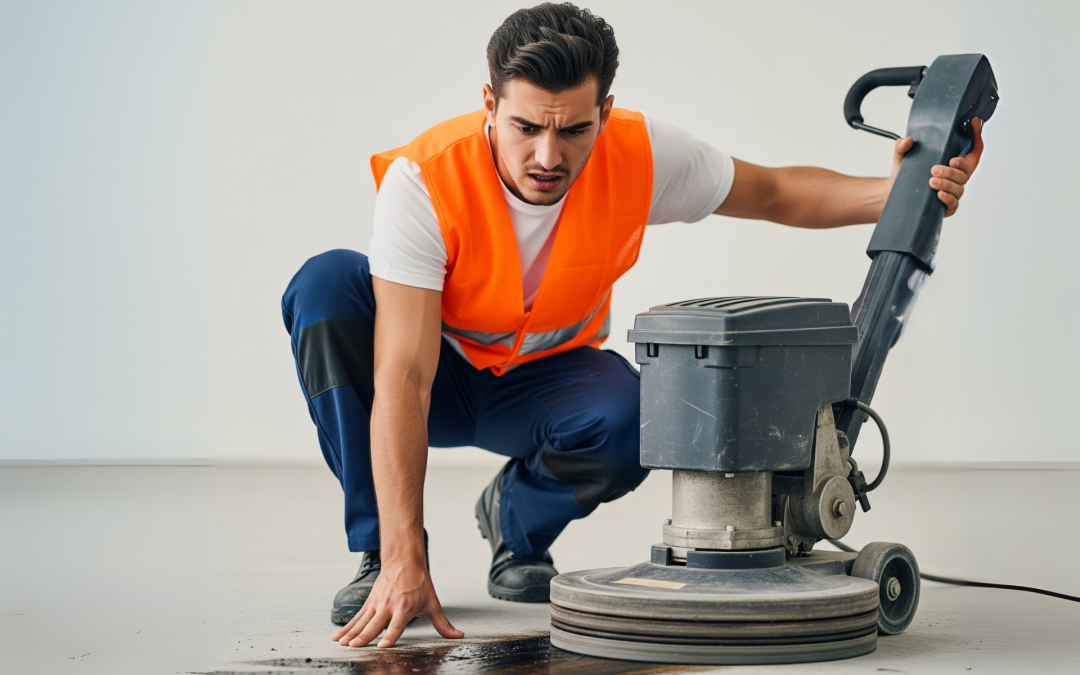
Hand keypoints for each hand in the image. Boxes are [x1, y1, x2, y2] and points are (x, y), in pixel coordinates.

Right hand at [331, 559, 462, 648]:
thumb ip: (443, 624)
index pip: (396, 626)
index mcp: (404, 608)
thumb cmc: (419, 582)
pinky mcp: (369, 603)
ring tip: (342, 643)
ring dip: (350, 633)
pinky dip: (346, 627)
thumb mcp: (433, 603)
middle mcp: (388, 606)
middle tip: (353, 646)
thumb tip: (458, 635)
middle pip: (374, 625)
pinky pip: (356, 618)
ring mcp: (376, 605)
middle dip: (363, 637)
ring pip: (361, 622)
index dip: (390, 636)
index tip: (382, 646)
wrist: (404, 560)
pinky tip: (337, 637)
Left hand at [888, 118, 983, 217]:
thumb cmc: (905, 175)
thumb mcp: (902, 158)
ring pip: (959, 187)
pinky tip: (939, 194)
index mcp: (952, 161)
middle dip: (952, 170)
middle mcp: (956, 176)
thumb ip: (902, 147)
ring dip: (947, 183)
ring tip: (932, 181)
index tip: (972, 125)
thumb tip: (907, 141)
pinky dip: (948, 198)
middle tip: (935, 169)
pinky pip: (953, 203)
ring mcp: (953, 191)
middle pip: (966, 171)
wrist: (894, 194)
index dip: (976, 137)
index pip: (971, 150)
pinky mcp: (947, 206)